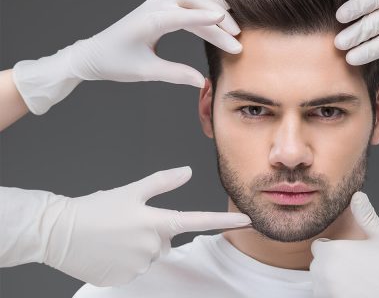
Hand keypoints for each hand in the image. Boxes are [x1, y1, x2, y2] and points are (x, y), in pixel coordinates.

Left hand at [13, 0, 241, 114]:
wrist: (94, 54)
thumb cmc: (116, 62)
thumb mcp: (146, 72)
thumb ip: (175, 74)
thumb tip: (201, 81)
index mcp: (149, 21)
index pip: (182, 15)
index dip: (205, 18)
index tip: (226, 22)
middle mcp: (154, 6)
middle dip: (217, 16)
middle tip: (236, 36)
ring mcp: (158, 2)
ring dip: (214, 5)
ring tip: (232, 25)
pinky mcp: (161, 5)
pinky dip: (205, 4)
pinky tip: (218, 18)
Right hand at [41, 166, 250, 286]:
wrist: (58, 232)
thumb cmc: (96, 209)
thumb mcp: (130, 191)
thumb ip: (162, 182)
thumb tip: (187, 172)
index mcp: (156, 223)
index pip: (198, 220)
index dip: (224, 220)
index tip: (247, 221)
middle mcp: (152, 248)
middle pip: (165, 240)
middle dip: (152, 232)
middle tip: (126, 224)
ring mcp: (138, 267)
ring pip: (150, 255)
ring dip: (138, 246)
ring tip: (114, 236)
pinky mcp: (124, 280)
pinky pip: (135, 268)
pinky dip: (125, 260)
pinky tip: (108, 250)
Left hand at [310, 192, 378, 297]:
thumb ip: (370, 217)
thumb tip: (359, 195)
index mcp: (337, 258)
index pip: (322, 257)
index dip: (341, 258)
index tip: (360, 262)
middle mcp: (332, 282)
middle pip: (324, 279)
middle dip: (343, 277)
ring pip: (333, 296)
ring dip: (351, 291)